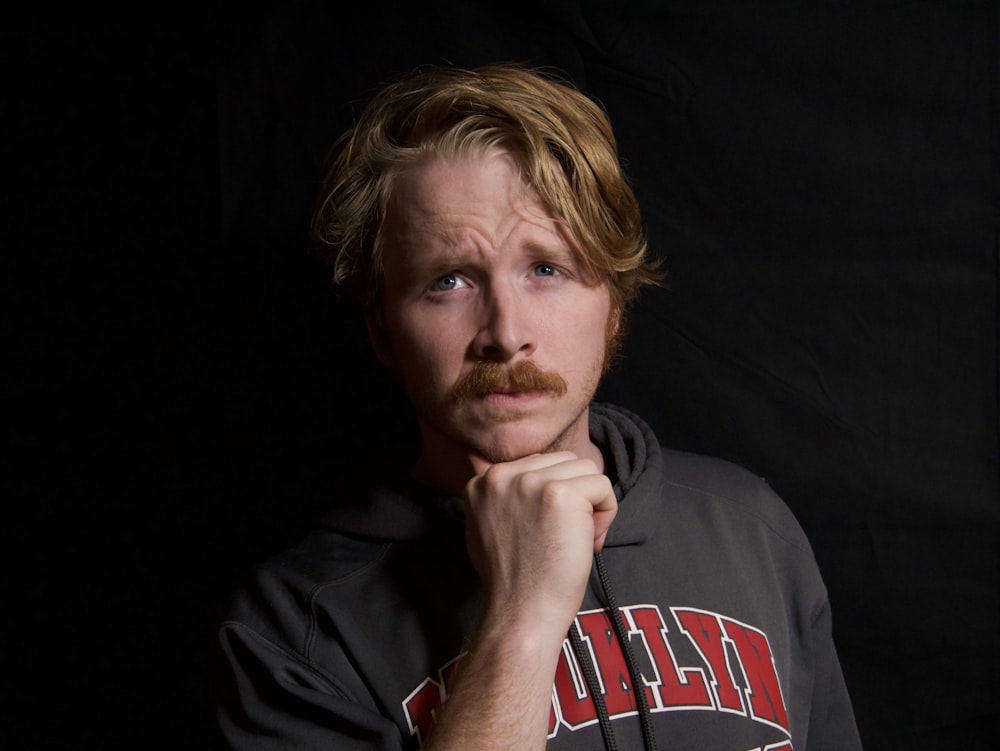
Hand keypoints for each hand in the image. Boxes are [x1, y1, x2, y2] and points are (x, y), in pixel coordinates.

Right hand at [463, 451, 617, 635]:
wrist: (521, 613)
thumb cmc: (514, 579)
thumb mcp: (489, 526)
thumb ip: (507, 498)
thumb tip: (539, 479)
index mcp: (482, 481)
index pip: (538, 465)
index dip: (552, 497)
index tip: (548, 530)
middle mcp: (502, 475)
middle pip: (563, 461)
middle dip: (575, 495)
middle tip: (567, 536)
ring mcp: (530, 482)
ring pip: (585, 469)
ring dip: (591, 503)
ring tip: (579, 539)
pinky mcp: (561, 493)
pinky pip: (602, 486)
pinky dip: (607, 513)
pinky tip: (590, 541)